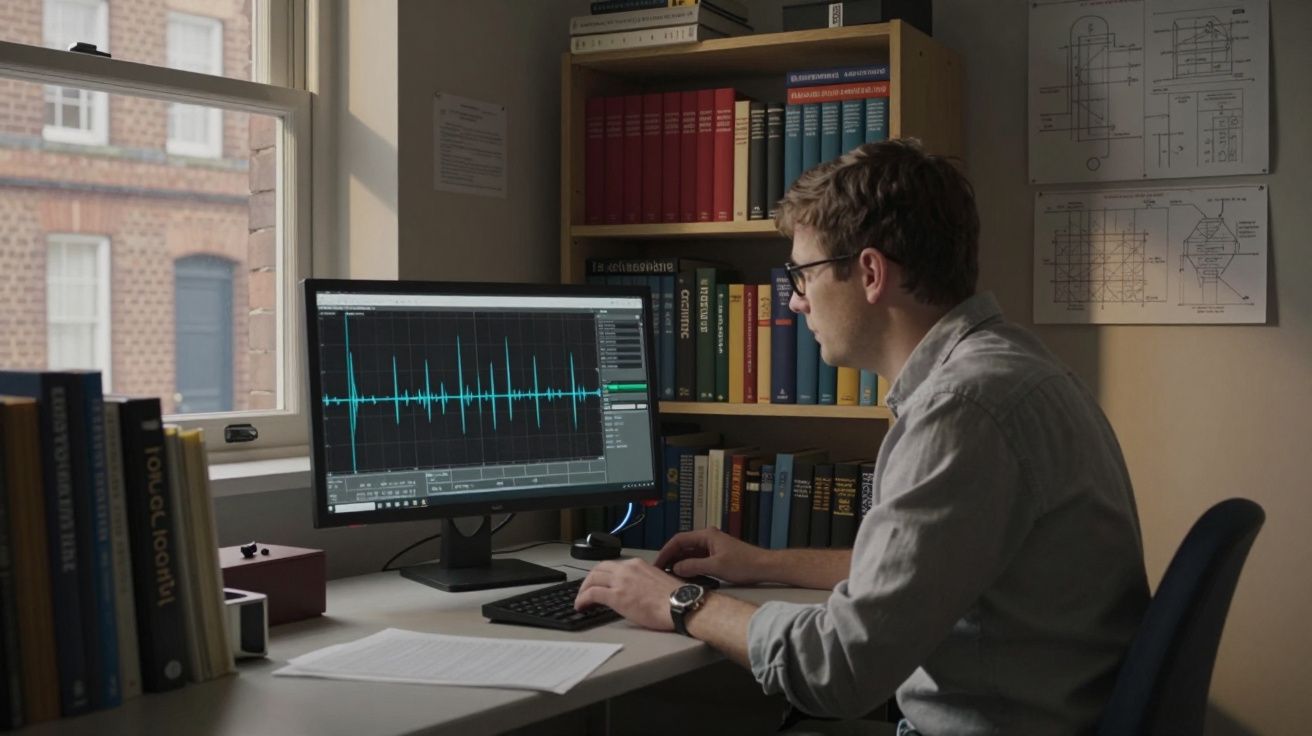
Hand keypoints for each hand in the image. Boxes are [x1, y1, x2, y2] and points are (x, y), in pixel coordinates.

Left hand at [575, 558, 681, 630]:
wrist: (680, 604)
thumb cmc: (676, 598)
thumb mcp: (657, 581)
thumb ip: (644, 581)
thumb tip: (637, 590)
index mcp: (638, 564)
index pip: (613, 565)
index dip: (602, 575)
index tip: (600, 582)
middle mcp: (627, 569)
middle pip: (598, 569)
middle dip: (589, 579)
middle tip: (585, 589)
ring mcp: (620, 581)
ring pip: (592, 579)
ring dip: (583, 589)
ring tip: (580, 599)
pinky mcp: (616, 596)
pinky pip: (592, 594)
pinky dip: (582, 599)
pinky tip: (581, 605)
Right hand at [654, 527, 771, 584]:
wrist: (764, 566)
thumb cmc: (743, 564)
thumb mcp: (716, 567)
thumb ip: (693, 566)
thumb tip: (675, 569)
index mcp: (706, 535)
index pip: (678, 540)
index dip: (665, 552)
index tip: (657, 564)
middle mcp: (707, 538)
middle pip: (682, 546)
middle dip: (670, 558)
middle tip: (659, 572)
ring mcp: (712, 547)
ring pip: (689, 554)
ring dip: (679, 564)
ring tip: (667, 576)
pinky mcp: (716, 556)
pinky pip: (697, 560)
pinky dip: (689, 567)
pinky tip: (683, 577)